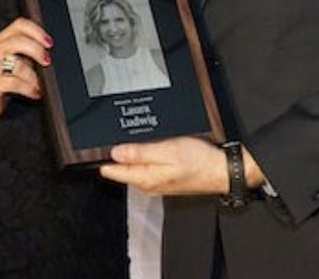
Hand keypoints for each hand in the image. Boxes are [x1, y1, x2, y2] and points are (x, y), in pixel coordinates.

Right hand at [0, 18, 52, 120]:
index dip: (36, 31)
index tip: (49, 43)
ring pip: (17, 64)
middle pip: (17, 41)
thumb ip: (30, 51)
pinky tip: (35, 92)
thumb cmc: (3, 77)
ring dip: (34, 75)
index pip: (19, 25)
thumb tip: (49, 50)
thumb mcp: (17, 60)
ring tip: (41, 83)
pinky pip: (14, 83)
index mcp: (2, 40)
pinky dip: (29, 88)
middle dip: (36, 50)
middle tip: (47, 61)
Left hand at [99, 137, 230, 195]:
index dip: (103, 156)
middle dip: (118, 152)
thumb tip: (115, 153)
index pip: (112, 171)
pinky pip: (148, 166)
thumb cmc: (198, 161)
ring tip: (135, 136)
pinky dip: (146, 155)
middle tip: (118, 133)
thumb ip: (140, 153)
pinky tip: (153, 145)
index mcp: (144, 178)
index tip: (97, 144)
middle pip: (122, 168)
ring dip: (133, 152)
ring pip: (135, 166)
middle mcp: (148, 184)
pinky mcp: (165, 177)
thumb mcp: (167, 151)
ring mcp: (157, 182)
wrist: (221, 170)